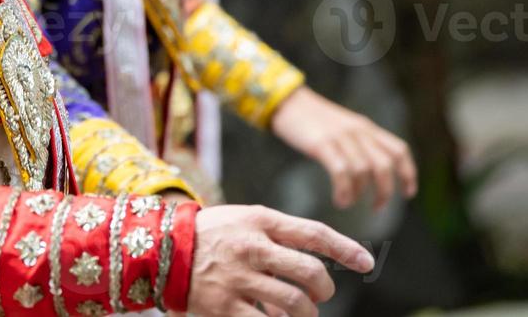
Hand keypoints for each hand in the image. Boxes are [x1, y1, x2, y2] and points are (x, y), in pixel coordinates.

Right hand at [188, 205, 374, 316]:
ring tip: (301, 313)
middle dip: (324, 289)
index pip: (313, 233)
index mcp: (258, 221)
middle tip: (320, 294)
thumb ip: (279, 236)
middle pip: (310, 273)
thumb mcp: (244, 220)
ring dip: (306, 313)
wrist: (160, 249)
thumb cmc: (213, 234)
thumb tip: (318, 266)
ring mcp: (237, 278)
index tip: (366, 263)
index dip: (345, 249)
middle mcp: (251, 247)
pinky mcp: (224, 306)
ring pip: (295, 303)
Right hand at [269, 86, 416, 211]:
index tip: (408, 193)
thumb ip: (358, 142)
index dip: (408, 174)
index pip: (399, 150)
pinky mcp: (322, 144)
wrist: (287, 101)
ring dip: (359, 194)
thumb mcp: (343, 126)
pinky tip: (339, 200)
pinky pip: (341, 172)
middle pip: (384, 165)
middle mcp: (358, 131)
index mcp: (366, 127)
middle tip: (376, 208)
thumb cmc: (312, 119)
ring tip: (348, 203)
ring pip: (363, 171)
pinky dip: (344, 191)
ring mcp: (340, 137)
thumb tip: (369, 170)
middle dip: (384, 191)